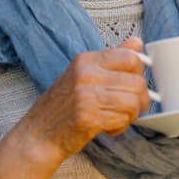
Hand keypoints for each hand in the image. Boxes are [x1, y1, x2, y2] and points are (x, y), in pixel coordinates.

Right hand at [16, 38, 153, 167]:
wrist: (37, 135)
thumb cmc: (62, 107)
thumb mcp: (84, 76)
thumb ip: (112, 58)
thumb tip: (137, 42)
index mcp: (86, 60)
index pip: (130, 57)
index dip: (140, 73)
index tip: (134, 85)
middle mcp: (86, 75)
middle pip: (137, 82)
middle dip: (141, 99)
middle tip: (131, 108)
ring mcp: (86, 96)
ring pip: (133, 102)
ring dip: (131, 115)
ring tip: (117, 118)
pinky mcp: (88, 118)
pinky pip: (122, 120)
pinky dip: (120, 127)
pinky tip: (108, 128)